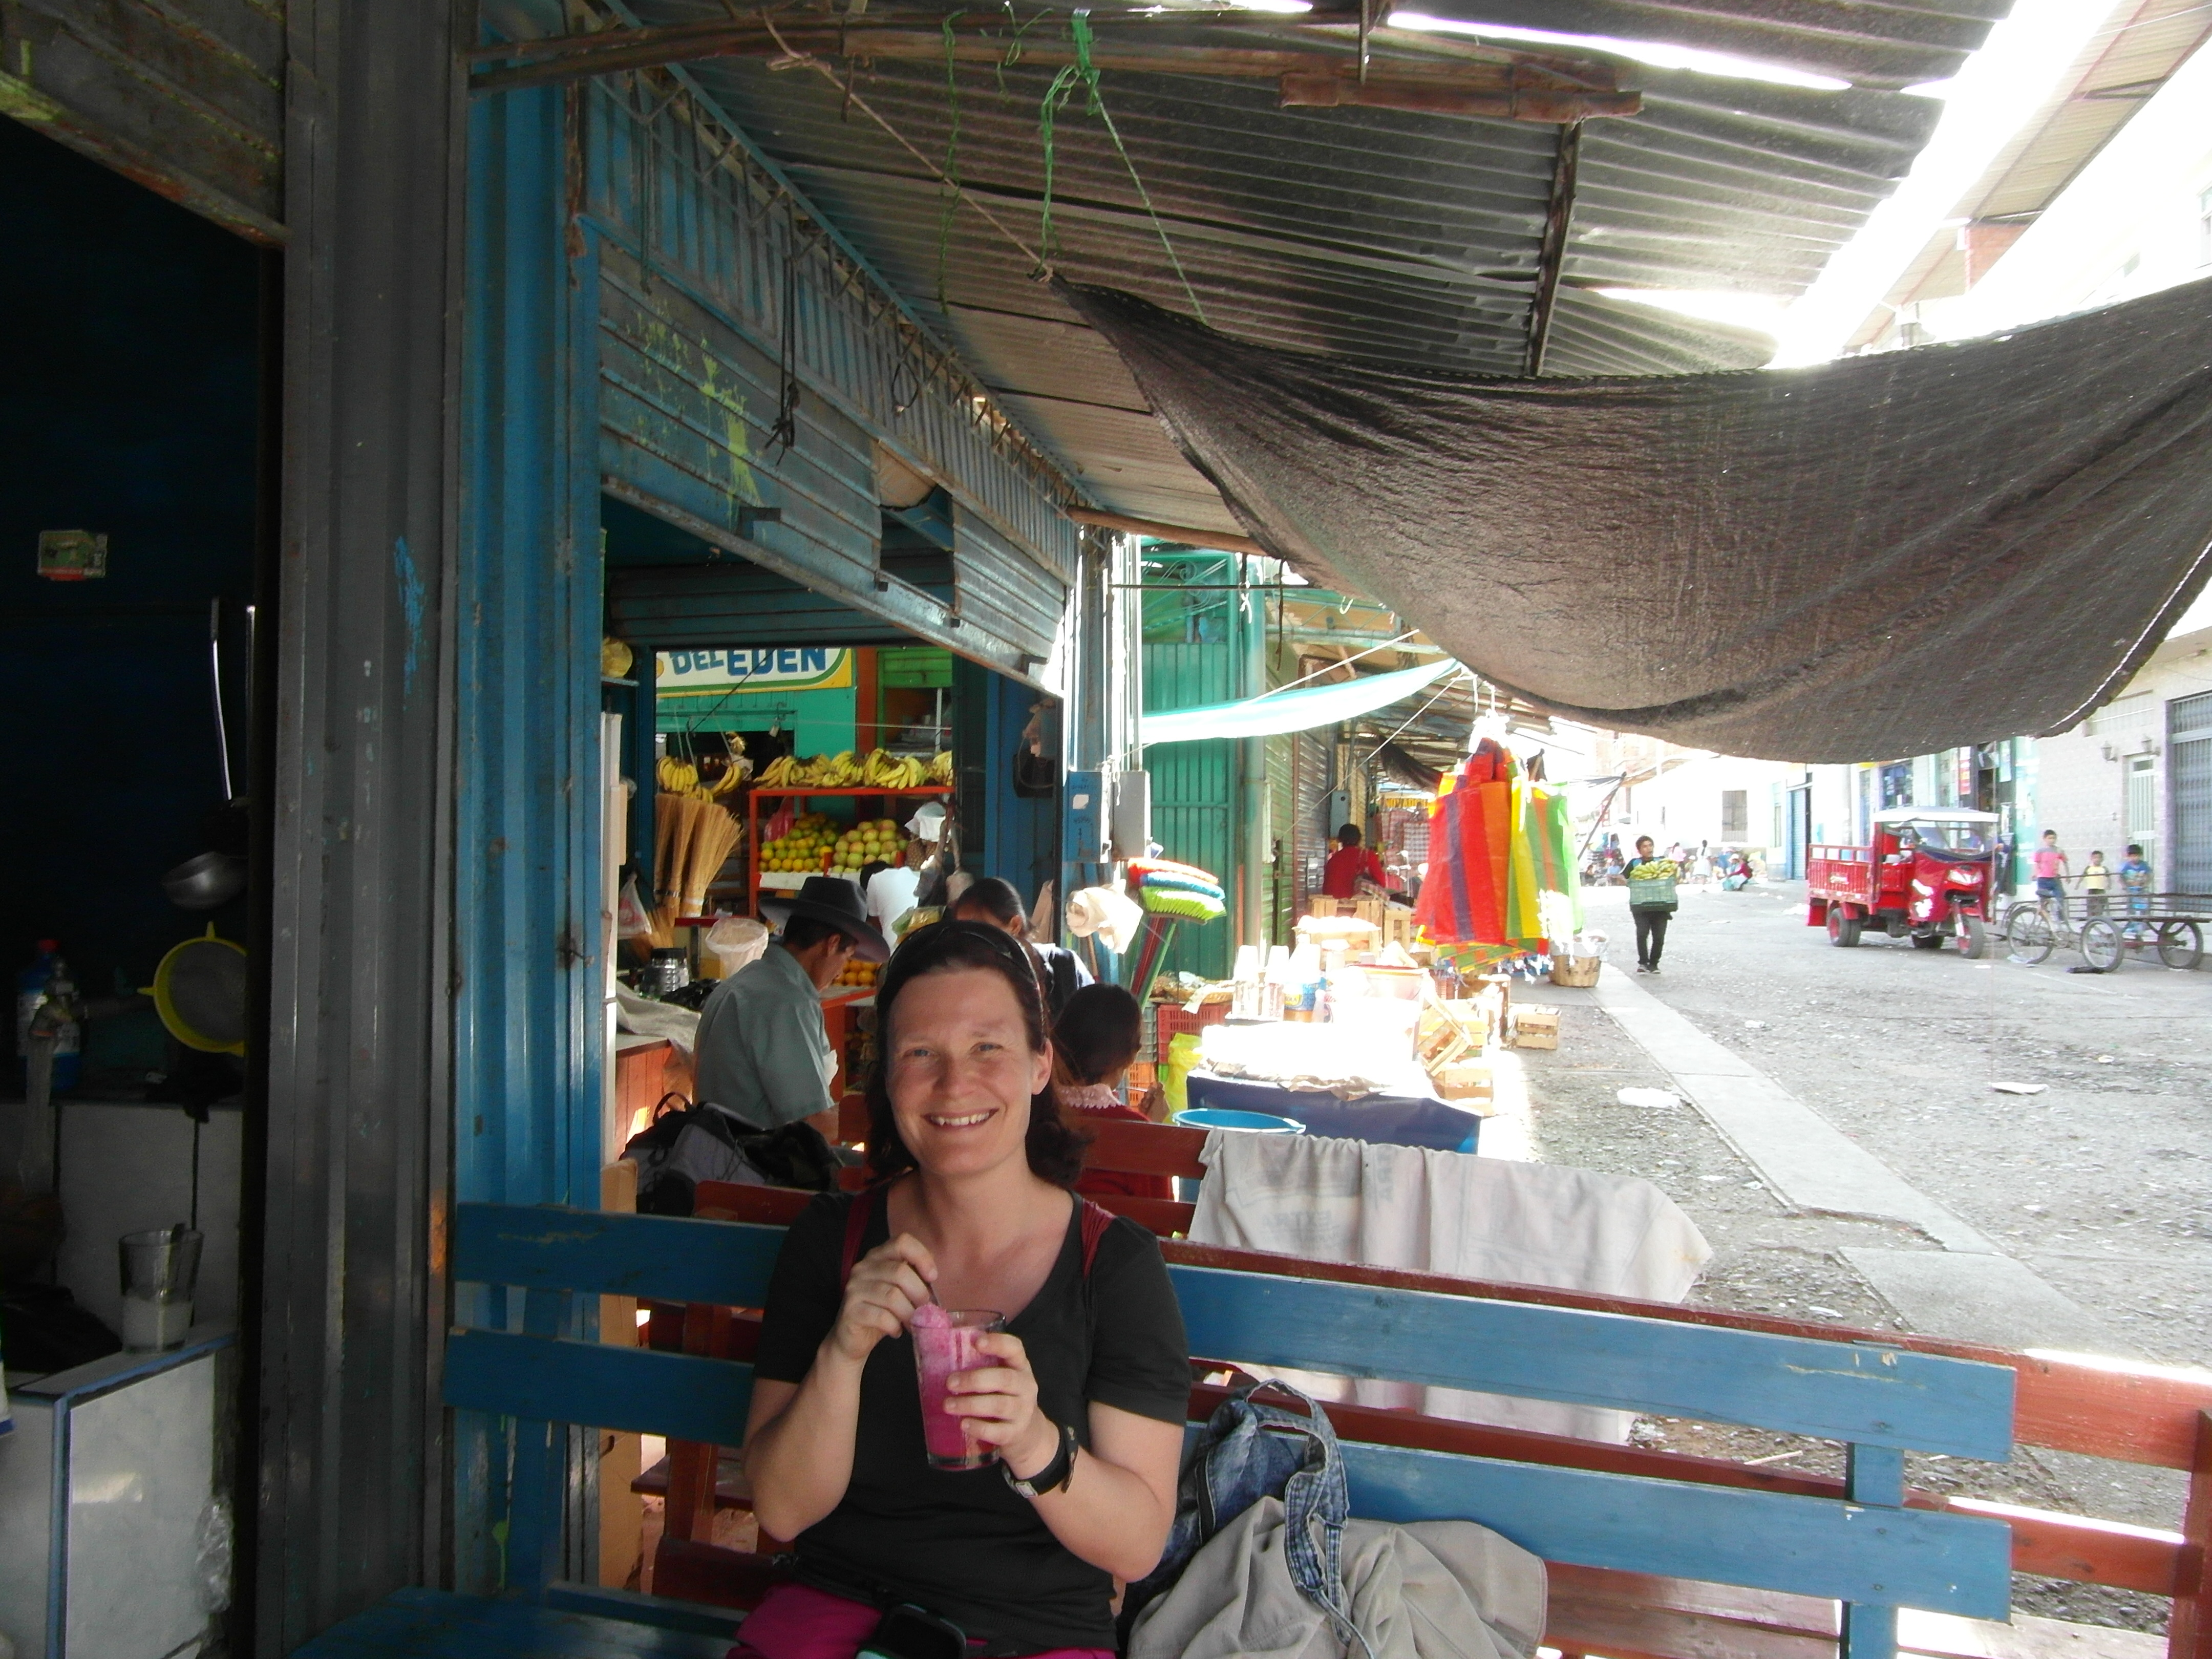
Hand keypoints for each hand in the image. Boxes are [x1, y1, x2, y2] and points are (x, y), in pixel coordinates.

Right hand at [826, 1233, 936, 1365]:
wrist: (852, 1339)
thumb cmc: (881, 1312)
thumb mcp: (900, 1291)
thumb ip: (914, 1278)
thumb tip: (934, 1280)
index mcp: (877, 1256)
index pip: (902, 1242)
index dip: (922, 1256)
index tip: (932, 1277)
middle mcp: (863, 1268)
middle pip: (900, 1271)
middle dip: (919, 1293)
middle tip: (925, 1310)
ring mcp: (854, 1288)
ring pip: (892, 1296)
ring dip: (909, 1313)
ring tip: (913, 1324)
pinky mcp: (851, 1311)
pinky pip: (881, 1316)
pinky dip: (895, 1326)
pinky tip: (896, 1331)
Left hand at [945, 1331, 1053, 1474]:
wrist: (1027, 1432)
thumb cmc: (1004, 1396)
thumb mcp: (1000, 1377)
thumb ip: (981, 1365)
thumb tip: (941, 1355)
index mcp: (1019, 1366)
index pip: (1014, 1348)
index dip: (997, 1343)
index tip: (976, 1342)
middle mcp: (1025, 1386)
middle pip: (1004, 1379)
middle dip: (974, 1379)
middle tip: (949, 1383)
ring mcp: (1022, 1411)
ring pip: (999, 1405)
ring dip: (970, 1404)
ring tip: (948, 1405)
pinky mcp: (1015, 1433)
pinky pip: (998, 1431)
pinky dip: (979, 1428)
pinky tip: (963, 1424)